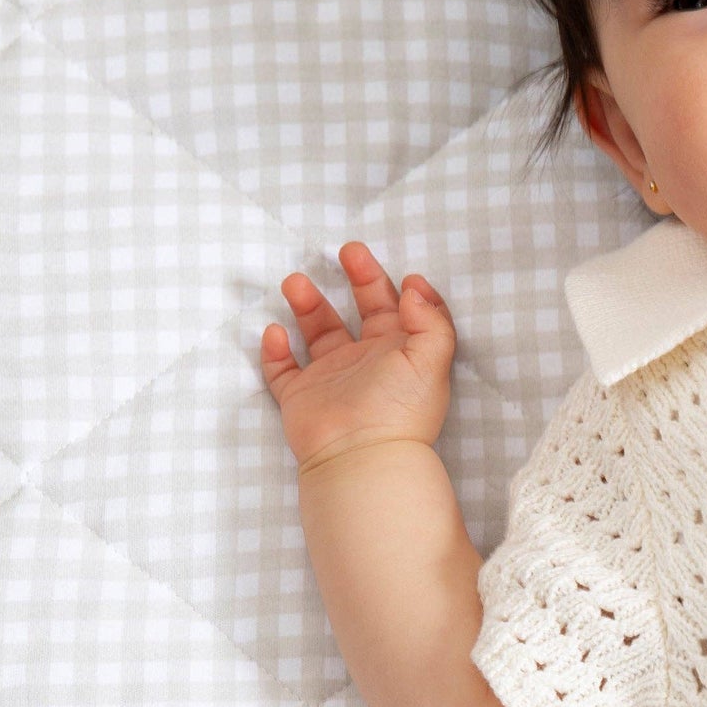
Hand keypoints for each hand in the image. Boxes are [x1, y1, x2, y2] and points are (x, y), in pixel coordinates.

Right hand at [261, 243, 457, 474]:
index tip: (402, 274)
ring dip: (306, 305)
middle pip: (361, 311)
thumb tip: (413, 289)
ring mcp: (331, 378)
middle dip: (356, 280)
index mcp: (401, 353)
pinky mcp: (300, 397)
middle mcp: (367, 362)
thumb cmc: (399, 409)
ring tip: (295, 281)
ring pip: (317, 332)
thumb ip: (431, 321)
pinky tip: (277, 332)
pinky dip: (275, 350)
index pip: (402, 312)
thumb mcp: (432, 361)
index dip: (402, 289)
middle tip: (346, 250)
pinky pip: (282, 369)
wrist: (359, 456)